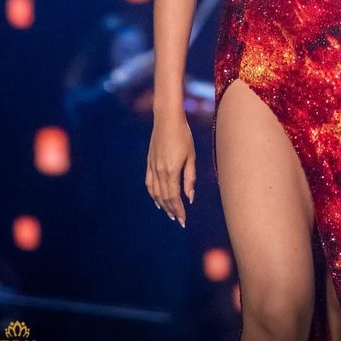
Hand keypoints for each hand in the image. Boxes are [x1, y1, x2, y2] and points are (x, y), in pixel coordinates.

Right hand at [145, 111, 195, 227]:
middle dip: (172, 210)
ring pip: (155, 192)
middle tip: (178, 220)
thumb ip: (190, 178)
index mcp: (172, 170)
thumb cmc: (184, 136)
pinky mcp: (149, 162)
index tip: (183, 220)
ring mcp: (152, 167)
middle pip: (164, 197)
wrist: (167, 119)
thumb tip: (190, 198)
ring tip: (169, 213)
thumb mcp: (191, 156)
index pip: (174, 197)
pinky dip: (152, 194)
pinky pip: (149, 183)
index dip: (179, 210)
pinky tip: (157, 199)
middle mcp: (160, 171)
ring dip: (162, 204)